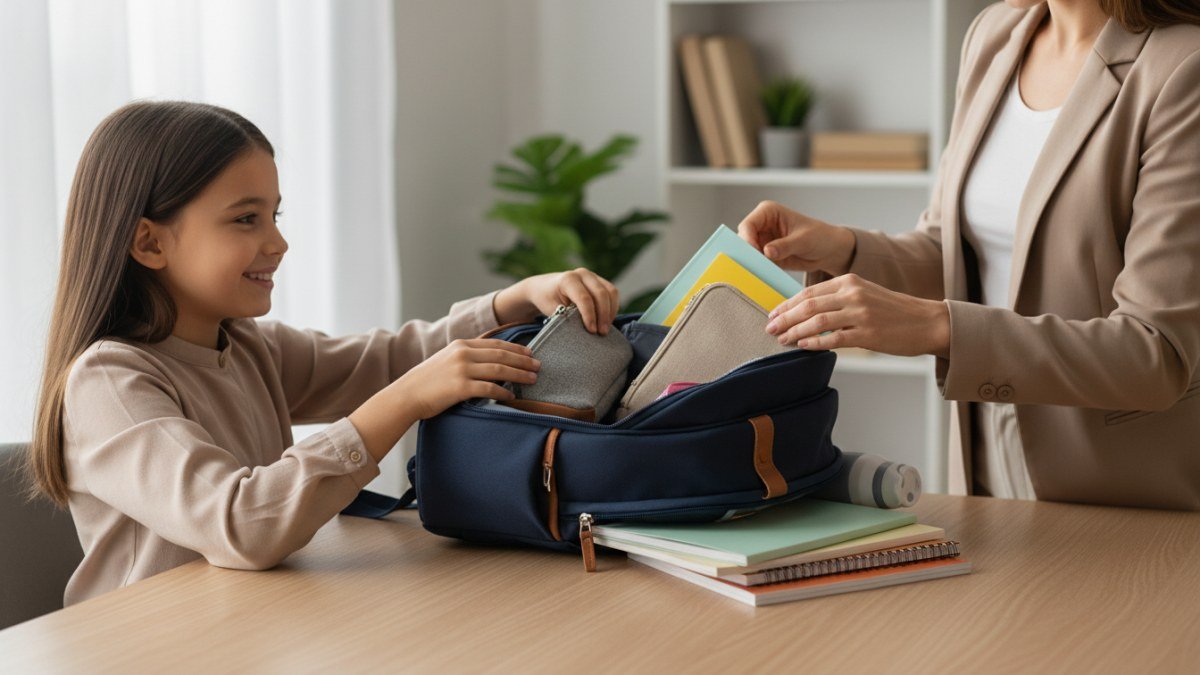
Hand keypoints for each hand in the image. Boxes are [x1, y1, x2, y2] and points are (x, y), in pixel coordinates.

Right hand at [397, 338, 540, 418]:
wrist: (407, 394)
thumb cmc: (428, 381)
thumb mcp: (447, 360)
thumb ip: (467, 357)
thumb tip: (491, 362)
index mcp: (461, 345)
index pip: (496, 344)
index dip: (516, 348)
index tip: (531, 353)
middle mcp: (463, 353)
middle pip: (502, 355)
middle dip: (523, 361)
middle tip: (539, 366)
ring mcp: (462, 369)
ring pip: (499, 370)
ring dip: (519, 375)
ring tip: (532, 380)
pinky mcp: (460, 387)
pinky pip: (489, 389)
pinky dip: (503, 392)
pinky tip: (512, 397)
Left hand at [493, 268, 620, 334]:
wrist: (545, 287)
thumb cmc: (547, 300)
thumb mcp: (551, 310)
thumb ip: (566, 318)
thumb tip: (581, 332)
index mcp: (568, 279)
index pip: (584, 298)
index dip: (590, 316)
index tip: (591, 331)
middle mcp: (582, 274)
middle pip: (601, 294)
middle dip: (604, 315)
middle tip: (601, 333)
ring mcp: (592, 276)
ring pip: (611, 292)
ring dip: (611, 312)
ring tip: (605, 329)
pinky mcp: (600, 280)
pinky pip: (613, 293)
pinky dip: (613, 307)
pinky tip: (607, 320)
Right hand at [736, 200, 856, 275]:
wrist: (828, 251)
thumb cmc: (819, 237)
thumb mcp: (804, 240)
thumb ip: (785, 246)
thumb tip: (766, 252)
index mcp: (768, 212)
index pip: (748, 224)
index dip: (746, 238)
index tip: (753, 252)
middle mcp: (762, 225)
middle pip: (743, 239)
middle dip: (746, 252)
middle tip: (752, 265)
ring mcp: (762, 241)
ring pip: (747, 253)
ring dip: (750, 262)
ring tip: (757, 272)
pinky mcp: (765, 255)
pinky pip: (755, 263)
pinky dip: (757, 269)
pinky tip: (761, 276)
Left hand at [765, 274, 950, 357]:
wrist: (927, 321)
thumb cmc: (894, 311)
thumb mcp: (864, 293)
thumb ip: (838, 298)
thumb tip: (806, 310)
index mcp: (849, 280)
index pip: (808, 292)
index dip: (786, 304)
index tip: (773, 314)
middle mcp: (853, 294)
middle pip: (808, 305)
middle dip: (785, 318)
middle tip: (770, 329)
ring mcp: (860, 313)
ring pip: (817, 322)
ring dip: (794, 331)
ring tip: (782, 340)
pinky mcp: (867, 334)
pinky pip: (833, 338)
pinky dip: (814, 342)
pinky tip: (802, 346)